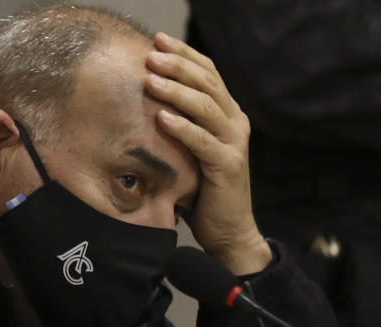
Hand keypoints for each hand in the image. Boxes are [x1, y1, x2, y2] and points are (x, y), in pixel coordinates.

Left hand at [144, 32, 271, 275]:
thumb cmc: (204, 192)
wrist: (229, 232)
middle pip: (208, 83)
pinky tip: (162, 117)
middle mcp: (237, 123)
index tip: (159, 40)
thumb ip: (181, 126)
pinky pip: (203, 141)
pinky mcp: (228, 166)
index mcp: (229, 115)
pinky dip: (182, 127)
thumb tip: (143, 101)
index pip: (209, 73)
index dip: (185, 55)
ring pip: (206, 107)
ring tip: (150, 80)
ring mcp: (235, 144)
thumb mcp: (192, 151)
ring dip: (176, 91)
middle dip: (178, 66)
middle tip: (150, 55)